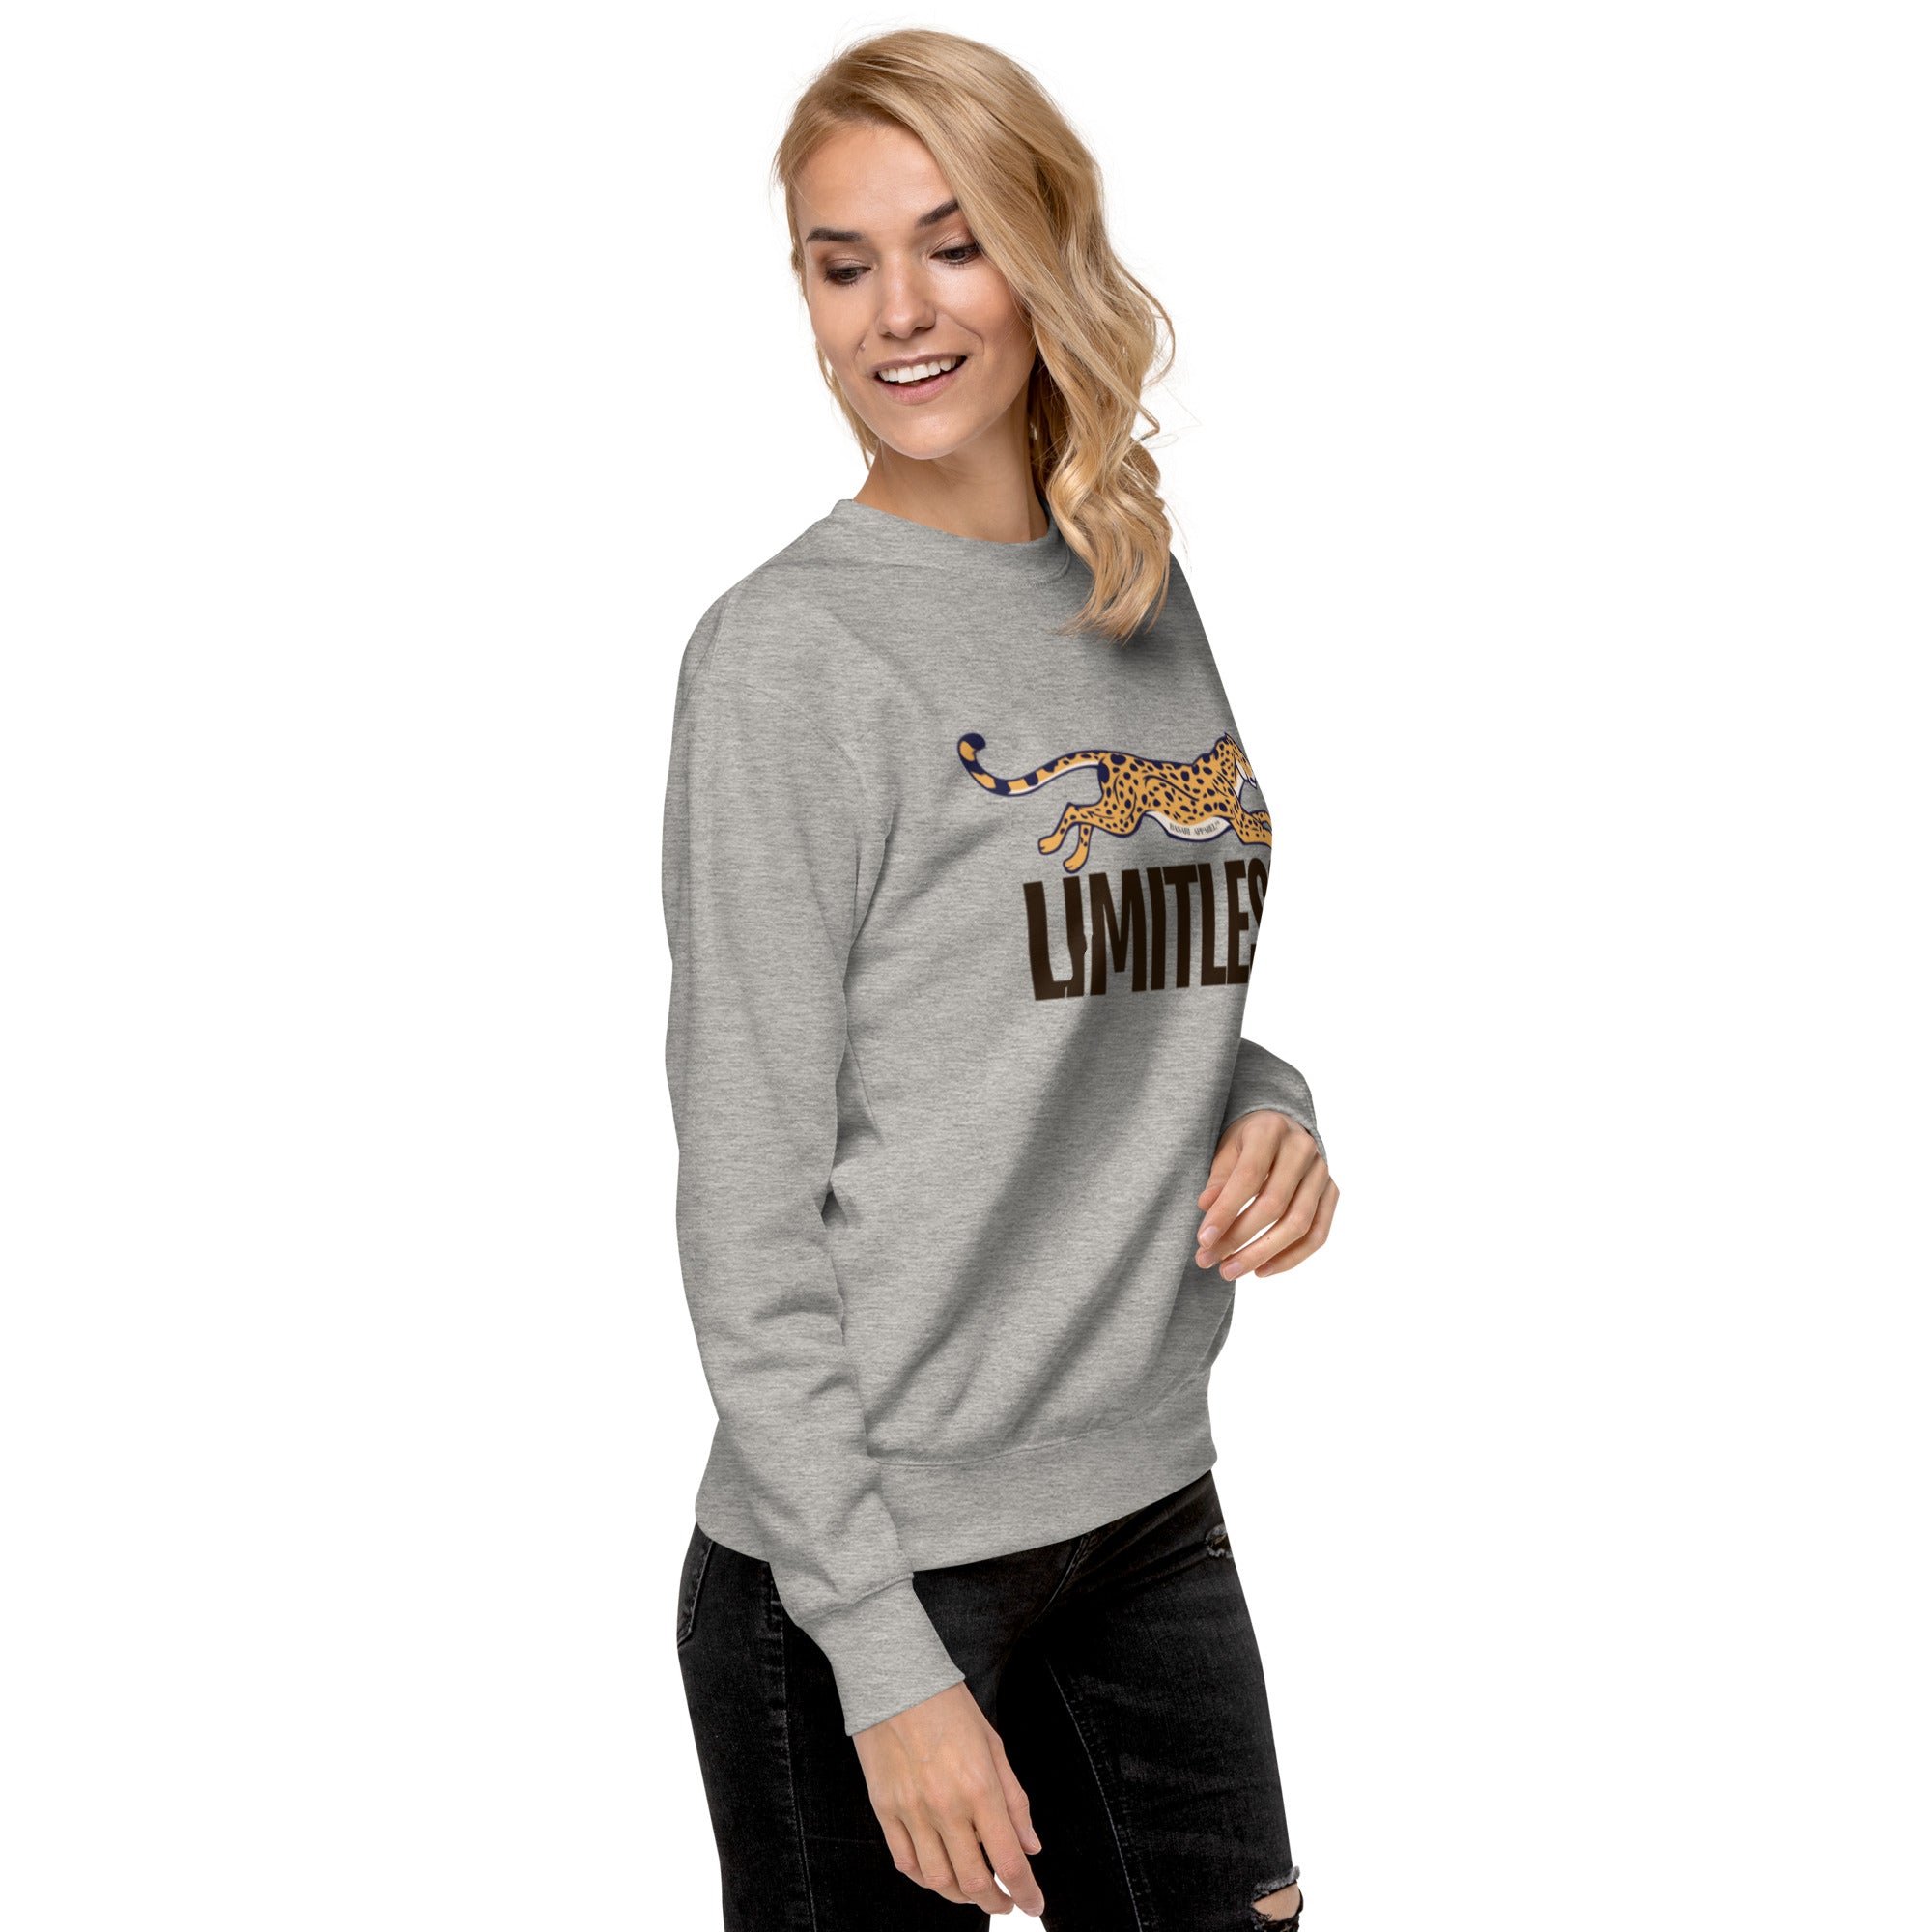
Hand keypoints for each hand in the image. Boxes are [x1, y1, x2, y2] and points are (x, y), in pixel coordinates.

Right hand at [852, 1680, 1045, 1915]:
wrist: (894, 1677)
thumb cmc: (948, 1705)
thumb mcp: (993, 1745)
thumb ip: (1014, 1800)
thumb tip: (1031, 1846)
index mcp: (980, 1787)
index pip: (1009, 1860)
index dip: (1026, 1892)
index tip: (1034, 1905)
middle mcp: (946, 1807)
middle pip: (974, 1881)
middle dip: (995, 1902)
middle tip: (1006, 1901)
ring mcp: (911, 1811)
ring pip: (938, 1880)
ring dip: (961, 1896)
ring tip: (975, 1890)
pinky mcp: (884, 1810)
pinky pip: (905, 1863)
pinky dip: (926, 1880)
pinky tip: (940, 1875)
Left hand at [1195, 1111, 1338, 1278]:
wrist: (1283, 1127)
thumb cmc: (1247, 1140)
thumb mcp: (1227, 1149)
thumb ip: (1219, 1178)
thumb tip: (1206, 1207)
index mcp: (1271, 1130)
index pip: (1248, 1177)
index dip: (1225, 1211)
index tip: (1203, 1240)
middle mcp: (1303, 1149)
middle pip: (1274, 1204)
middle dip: (1238, 1238)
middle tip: (1208, 1260)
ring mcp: (1322, 1172)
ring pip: (1299, 1224)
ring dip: (1262, 1254)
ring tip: (1231, 1270)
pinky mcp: (1332, 1192)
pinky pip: (1318, 1234)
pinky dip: (1291, 1258)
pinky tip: (1262, 1270)